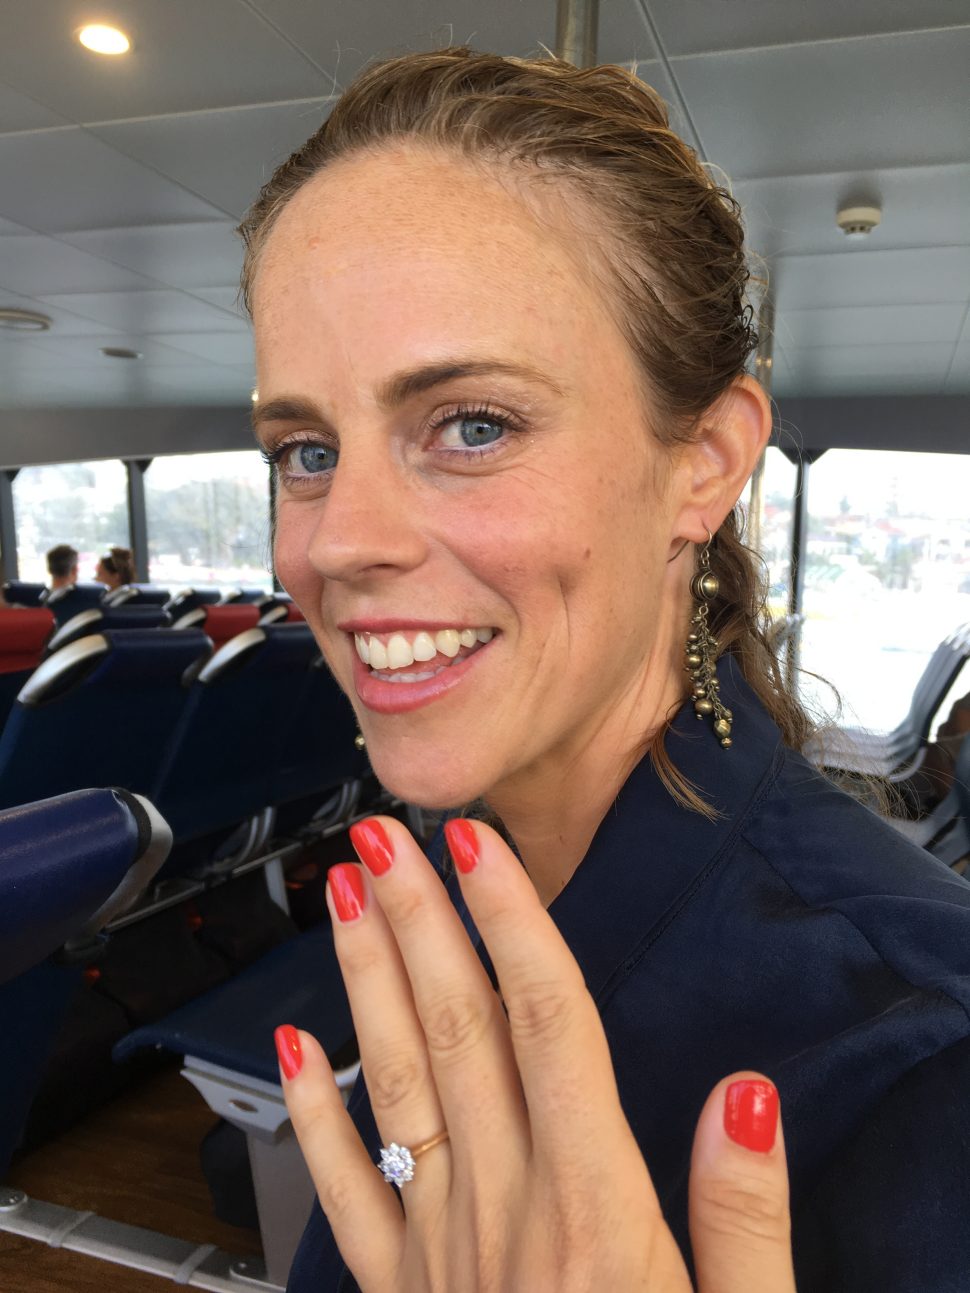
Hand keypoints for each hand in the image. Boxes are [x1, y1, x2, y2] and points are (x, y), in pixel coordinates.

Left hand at [276, 817, 795, 1291]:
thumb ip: (743, 1221)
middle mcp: (505, 1215)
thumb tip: (743, 1092)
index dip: (511, 922)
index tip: (477, 845)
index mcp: (597, 1214)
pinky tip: (294, 1048)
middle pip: (458, 1032)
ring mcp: (440, 1254)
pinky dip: (313, 1115)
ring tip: (343, 898)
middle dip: (420, 920)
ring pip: (394, 1086)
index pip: (549, 1024)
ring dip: (366, 983)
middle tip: (385, 835)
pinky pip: (343, 1195)